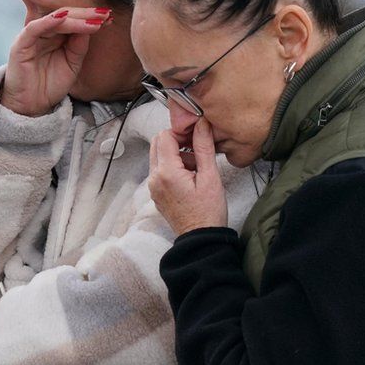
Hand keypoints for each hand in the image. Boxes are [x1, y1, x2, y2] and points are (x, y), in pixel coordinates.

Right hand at [1, 7, 111, 115]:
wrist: (32, 106)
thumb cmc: (50, 85)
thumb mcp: (73, 64)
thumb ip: (79, 46)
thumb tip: (91, 25)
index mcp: (56, 36)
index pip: (74, 20)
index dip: (91, 18)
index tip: (110, 18)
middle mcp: (44, 33)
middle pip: (66, 16)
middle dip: (86, 14)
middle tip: (105, 14)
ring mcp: (32, 37)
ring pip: (53, 20)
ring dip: (74, 18)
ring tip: (92, 19)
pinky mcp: (20, 44)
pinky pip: (34, 28)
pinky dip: (48, 21)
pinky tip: (63, 17)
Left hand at [148, 118, 227, 235]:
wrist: (201, 239)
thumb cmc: (208, 212)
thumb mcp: (210, 177)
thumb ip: (203, 147)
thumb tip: (201, 124)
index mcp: (166, 172)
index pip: (165, 135)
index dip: (181, 132)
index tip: (196, 137)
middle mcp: (154, 178)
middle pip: (158, 143)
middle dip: (176, 140)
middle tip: (196, 148)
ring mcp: (153, 187)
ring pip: (158, 156)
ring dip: (175, 153)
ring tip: (196, 166)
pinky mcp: (156, 193)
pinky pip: (160, 171)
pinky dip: (172, 166)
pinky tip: (190, 176)